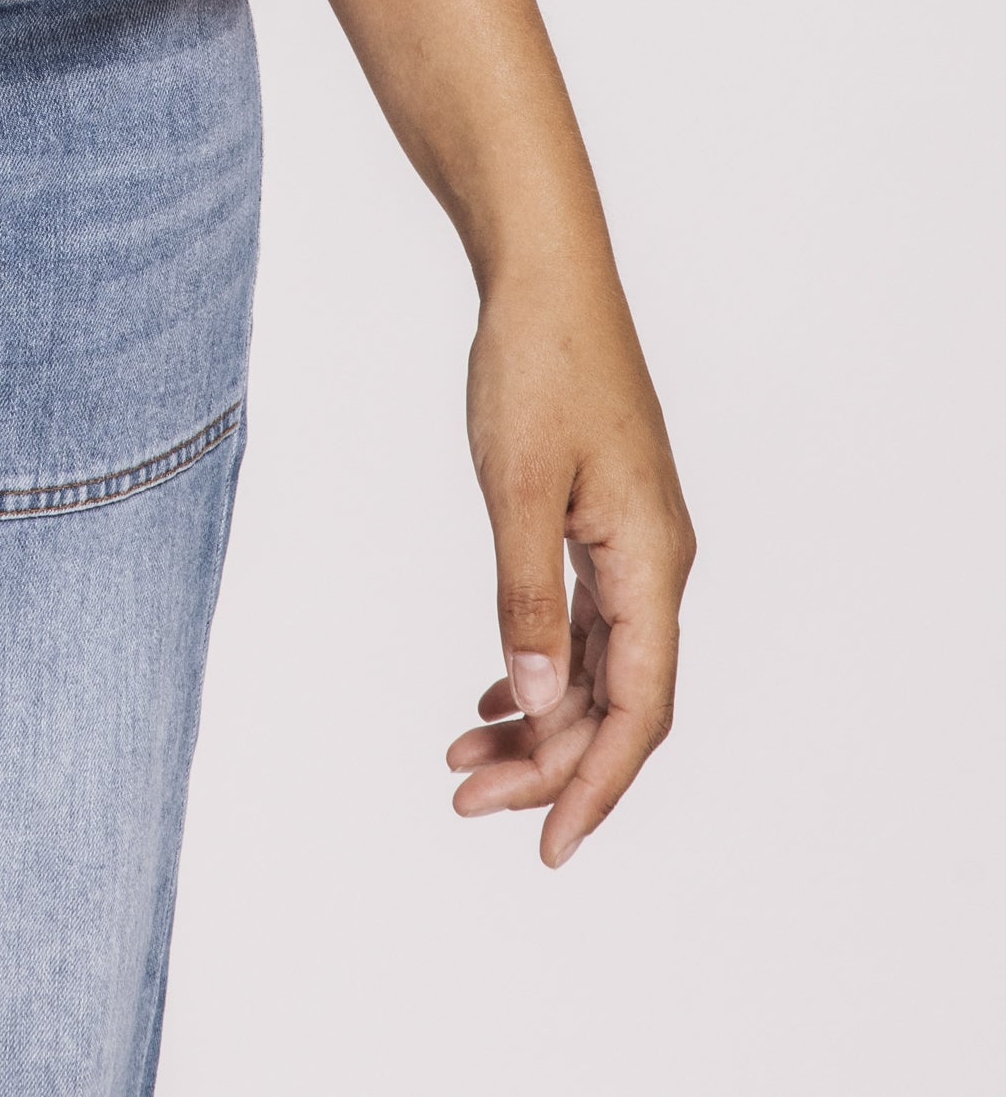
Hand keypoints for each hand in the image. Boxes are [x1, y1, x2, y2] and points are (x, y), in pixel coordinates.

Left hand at [449, 256, 693, 863]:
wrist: (546, 275)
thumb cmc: (538, 365)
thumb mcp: (519, 485)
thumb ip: (529, 597)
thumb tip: (539, 701)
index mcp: (653, 562)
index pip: (638, 709)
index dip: (594, 784)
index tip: (547, 845)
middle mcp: (656, 564)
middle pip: (618, 702)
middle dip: (548, 764)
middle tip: (466, 798)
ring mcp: (632, 544)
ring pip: (598, 667)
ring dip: (539, 720)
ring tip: (464, 757)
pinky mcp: (604, 523)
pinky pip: (585, 625)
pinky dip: (542, 666)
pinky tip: (496, 690)